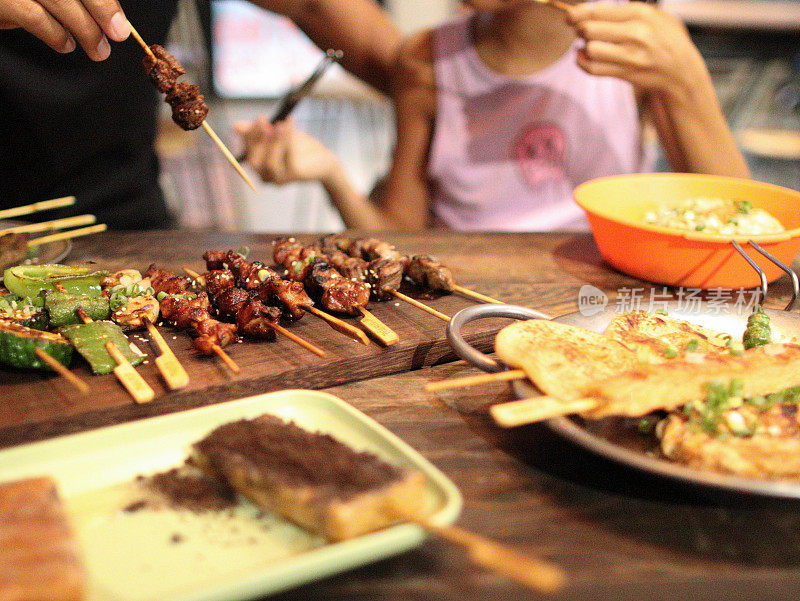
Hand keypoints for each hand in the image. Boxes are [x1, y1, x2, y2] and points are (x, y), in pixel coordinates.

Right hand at [0, 0, 129, 60]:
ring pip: (61, 2)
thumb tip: (111, 16)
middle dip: (103, 12)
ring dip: (86, 31)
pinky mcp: (2, 0)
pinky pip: (35, 17)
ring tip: (97, 49)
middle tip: (117, 35)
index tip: (120, 24)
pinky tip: (65, 44)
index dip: (106, 2)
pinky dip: (56, 35)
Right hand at [234, 116, 342, 184]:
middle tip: (268, 122)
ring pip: (270, 162)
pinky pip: (287, 158)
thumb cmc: (297, 147)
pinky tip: (292, 127)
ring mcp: (279, 178)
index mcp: (258, 167)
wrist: (322, 159)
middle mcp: (266, 176)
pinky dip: (288, 140)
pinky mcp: (293, 176)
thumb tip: (234, 126)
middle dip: (260, 140)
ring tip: (282, 124)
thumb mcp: (275, 135)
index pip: (246, 154)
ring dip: (275, 141)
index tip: (259, 119)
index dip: (250, 137)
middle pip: (254, 161)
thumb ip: (258, 131)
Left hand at [566, 2, 706, 102]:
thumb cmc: (667, 39)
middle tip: (581, 30)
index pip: (598, 11)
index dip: (577, 14)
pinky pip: (593, 69)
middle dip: (580, 29)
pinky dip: (582, 63)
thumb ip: (629, 10)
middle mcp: (635, 33)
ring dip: (583, 47)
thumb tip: (596, 9)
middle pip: (589, 30)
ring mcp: (630, 56)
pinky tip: (583, 57)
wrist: (682, 70)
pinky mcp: (625, 73)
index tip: (569, 17)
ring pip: (590, 50)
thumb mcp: (656, 15)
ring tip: (586, 44)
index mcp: (641, 13)